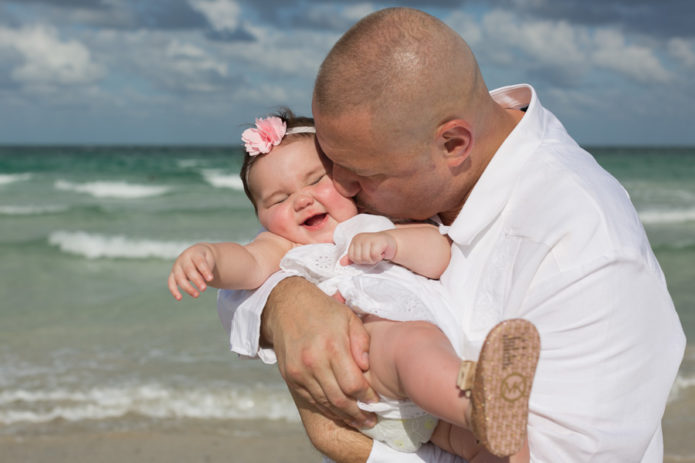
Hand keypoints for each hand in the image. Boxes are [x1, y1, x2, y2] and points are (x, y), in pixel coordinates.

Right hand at [167, 243, 215, 299]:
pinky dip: (174, 290)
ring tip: (197, 295)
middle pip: (189, 270)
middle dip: (196, 280)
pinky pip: (171, 282)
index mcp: (194, 253)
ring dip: (187, 287)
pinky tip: (179, 298)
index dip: (205, 271)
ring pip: (180, 278)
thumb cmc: (205, 258)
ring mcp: (177, 266)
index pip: (199, 262)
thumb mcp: (209, 260)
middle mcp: (183, 259)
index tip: (211, 279)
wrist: (197, 253)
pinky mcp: (173, 274)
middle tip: (204, 289)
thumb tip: (203, 280)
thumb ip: (206, 269)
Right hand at [263, 277, 378, 427]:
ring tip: (357, 420)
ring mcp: (299, 371)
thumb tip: (367, 367)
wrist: (286, 305)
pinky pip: (310, 400)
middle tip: (370, 421)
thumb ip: (361, 342)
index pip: (353, 384)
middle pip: (339, 399)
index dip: (367, 398)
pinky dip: (326, 409)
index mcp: (332, 346)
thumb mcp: (348, 317)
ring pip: (324, 403)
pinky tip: (338, 412)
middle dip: (357, 414)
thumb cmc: (323, 310)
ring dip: (343, 416)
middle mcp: (314, 362)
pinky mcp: (290, 376)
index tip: (376, 402)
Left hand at [340, 231, 396, 265]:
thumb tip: (341, 263)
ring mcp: (369, 238)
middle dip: (367, 260)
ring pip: (367, 258)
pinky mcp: (378, 241)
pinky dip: (379, 257)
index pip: (351, 256)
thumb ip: (352, 258)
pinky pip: (375, 256)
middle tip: (373, 254)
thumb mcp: (362, 253)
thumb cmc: (375, 248)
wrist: (390, 242)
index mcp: (355, 240)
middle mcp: (360, 238)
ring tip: (377, 253)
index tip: (367, 255)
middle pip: (359, 259)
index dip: (360, 260)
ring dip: (374, 259)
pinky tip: (382, 252)